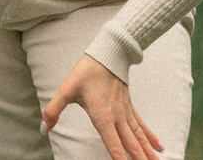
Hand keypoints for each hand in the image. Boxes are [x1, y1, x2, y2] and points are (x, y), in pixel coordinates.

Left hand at [44, 54, 163, 159]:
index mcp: (103, 117)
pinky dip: (150, 137)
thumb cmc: (86, 71)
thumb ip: (54, 110)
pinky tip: (159, 147)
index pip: (114, 146)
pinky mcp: (129, 107)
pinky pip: (142, 126)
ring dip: (149, 153)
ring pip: (139, 138)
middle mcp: (117, 118)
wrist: (107, 53)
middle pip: (131, 146)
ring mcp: (125, 113)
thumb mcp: (66, 90)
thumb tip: (44, 128)